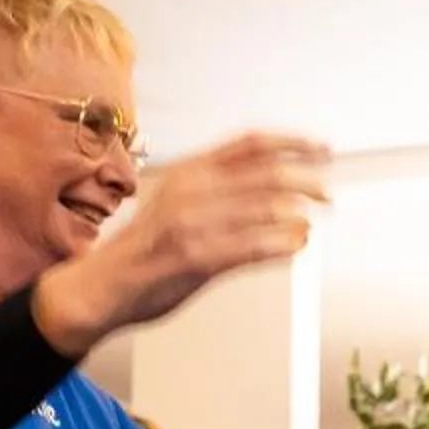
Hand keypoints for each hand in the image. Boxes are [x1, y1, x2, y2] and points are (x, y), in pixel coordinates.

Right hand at [28, 133, 330, 353]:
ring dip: (299, 213)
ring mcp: (193, 223)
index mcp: (189, 171)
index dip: (292, 143)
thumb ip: (216, 190)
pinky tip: (298, 244)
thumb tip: (270, 189)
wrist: (101, 285)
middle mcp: (192, 189)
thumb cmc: (143, 248)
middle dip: (306, 181)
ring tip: (313, 222)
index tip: (321, 149)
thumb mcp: (176, 202)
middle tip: (328, 194)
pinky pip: (252, 246)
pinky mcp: (196, 258)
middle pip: (265, 173)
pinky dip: (282, 243)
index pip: (250, 144)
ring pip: (263, 207)